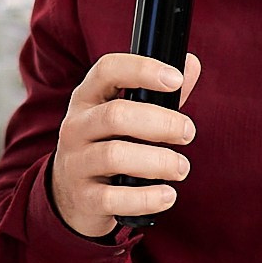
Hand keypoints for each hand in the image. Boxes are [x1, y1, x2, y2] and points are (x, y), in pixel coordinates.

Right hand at [48, 53, 202, 239]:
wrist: (70, 196)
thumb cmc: (107, 145)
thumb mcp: (125, 115)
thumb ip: (158, 94)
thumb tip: (190, 64)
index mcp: (87, 98)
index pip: (107, 70)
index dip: (142, 69)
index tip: (175, 79)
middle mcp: (76, 127)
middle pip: (116, 115)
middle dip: (160, 123)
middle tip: (187, 132)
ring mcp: (76, 163)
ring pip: (115, 155)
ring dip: (158, 161)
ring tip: (180, 167)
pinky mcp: (83, 198)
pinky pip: (114, 198)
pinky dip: (147, 198)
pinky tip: (168, 195)